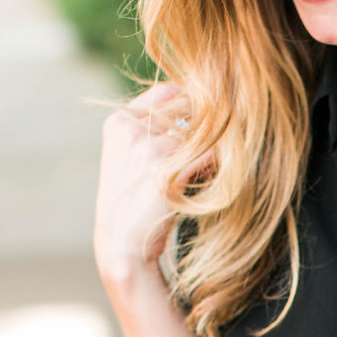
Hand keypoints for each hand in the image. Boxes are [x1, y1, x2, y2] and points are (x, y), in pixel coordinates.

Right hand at [94, 83, 212, 282]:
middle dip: (206, 128)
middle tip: (213, 151)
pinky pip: (210, 155)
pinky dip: (217, 166)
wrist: (122, 244)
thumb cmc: (133, 204)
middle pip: (189, 109)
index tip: (206, 122)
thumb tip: (203, 112)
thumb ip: (153, 131)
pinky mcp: (166, 169)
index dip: (192, 104)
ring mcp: (148, 146)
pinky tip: (213, 180)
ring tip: (209, 171)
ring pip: (203, 134)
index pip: (167, 92)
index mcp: (119, 121)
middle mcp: (131, 127)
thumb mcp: (131, 159)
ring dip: (213, 150)